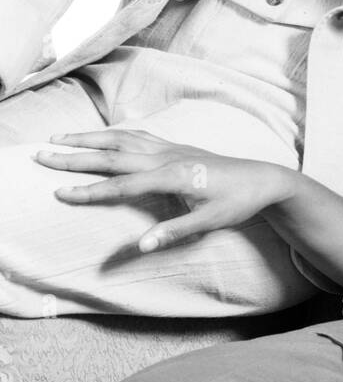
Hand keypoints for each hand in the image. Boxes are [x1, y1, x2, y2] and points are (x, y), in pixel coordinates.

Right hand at [32, 128, 285, 252]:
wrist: (262, 178)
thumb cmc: (237, 203)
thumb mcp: (209, 223)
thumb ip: (173, 232)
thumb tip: (140, 246)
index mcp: (173, 175)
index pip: (121, 184)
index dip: (89, 190)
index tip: (60, 193)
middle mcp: (167, 157)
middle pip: (112, 154)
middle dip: (75, 155)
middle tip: (42, 155)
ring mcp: (170, 148)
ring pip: (121, 139)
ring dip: (89, 139)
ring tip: (60, 138)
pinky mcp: (175, 146)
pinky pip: (136, 136)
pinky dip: (112, 134)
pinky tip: (101, 137)